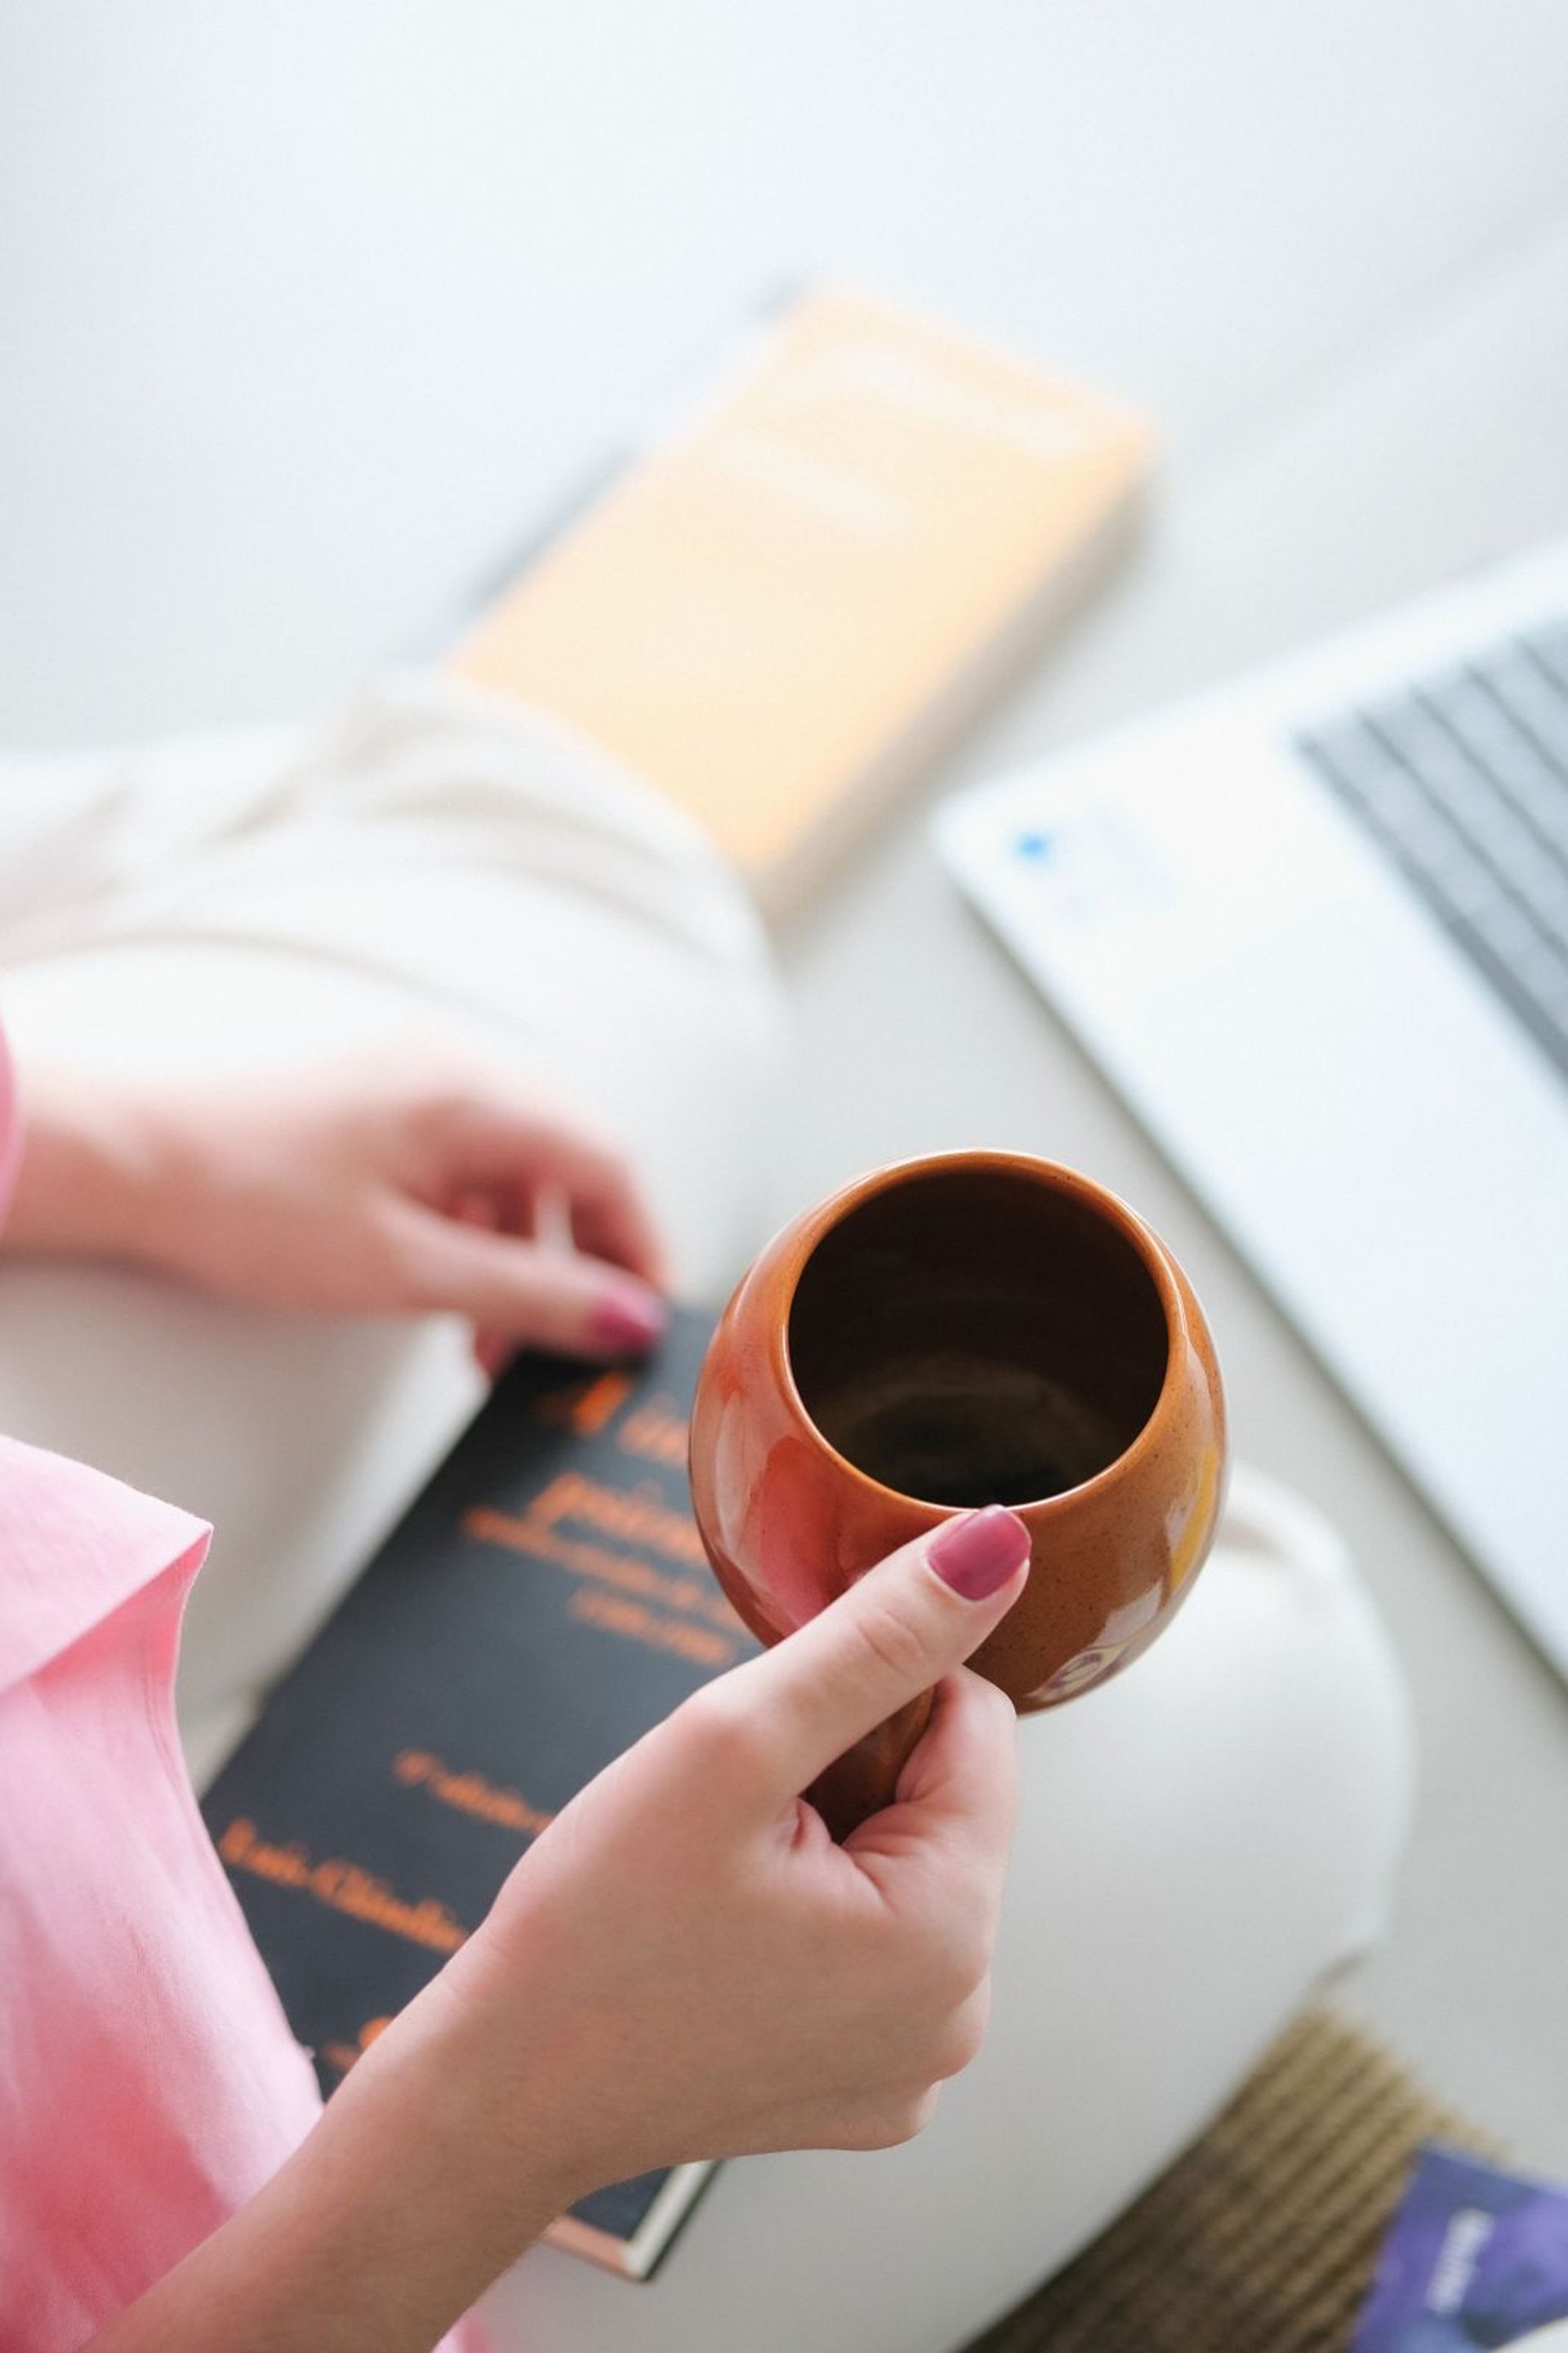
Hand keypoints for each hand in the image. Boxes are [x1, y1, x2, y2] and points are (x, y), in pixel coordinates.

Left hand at [5, 1044, 667, 1365]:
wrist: (128, 1164)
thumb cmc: (251, 1203)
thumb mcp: (407, 1269)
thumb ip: (526, 1295)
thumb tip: (625, 1321)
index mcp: (477, 1095)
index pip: (608, 1164)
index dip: (640, 1247)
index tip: (644, 1324)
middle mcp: (457, 1072)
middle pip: (566, 1166)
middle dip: (572, 1264)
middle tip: (565, 1346)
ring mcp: (414, 1084)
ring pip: (510, 1174)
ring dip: (514, 1260)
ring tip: (485, 1344)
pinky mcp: (377, 1108)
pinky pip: (459, 1167)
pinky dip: (468, 1235)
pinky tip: (441, 1295)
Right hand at [90, 1510, 1027, 2352]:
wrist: (494, 2095)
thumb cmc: (593, 1929)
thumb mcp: (734, 1740)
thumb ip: (875, 1637)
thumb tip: (994, 1549)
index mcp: (951, 1936)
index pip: (976, 1722)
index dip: (869, 1691)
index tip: (770, 1729)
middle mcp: (958, 2016)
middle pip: (944, 1800)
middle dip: (847, 1772)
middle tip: (729, 1812)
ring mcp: (912, 2067)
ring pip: (904, 1866)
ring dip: (828, 1836)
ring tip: (718, 1874)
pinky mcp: (861, 2089)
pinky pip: (872, 1947)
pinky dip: (812, 1913)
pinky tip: (725, 1932)